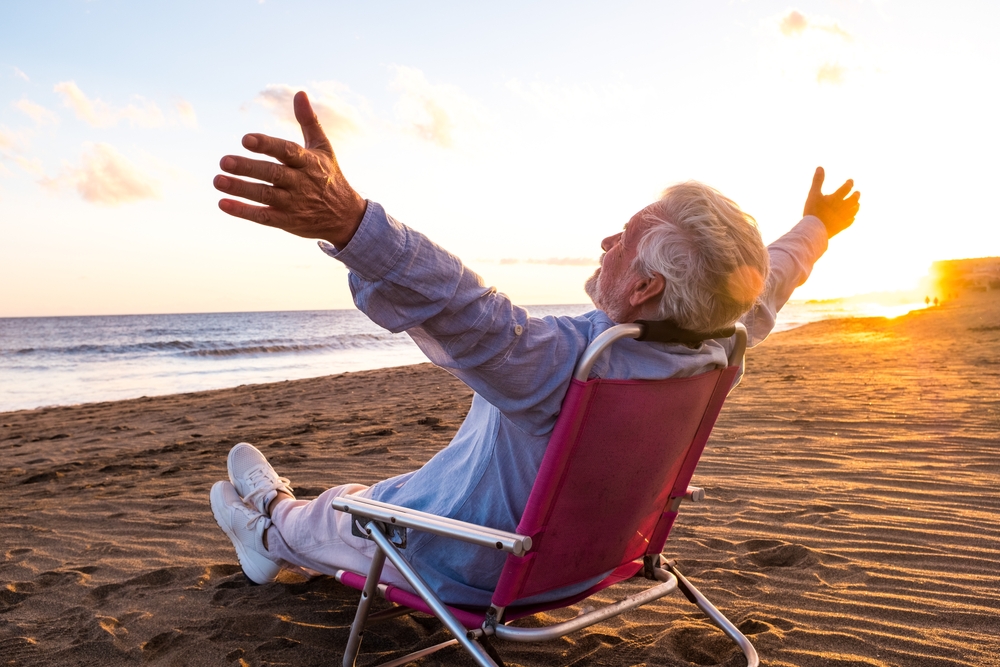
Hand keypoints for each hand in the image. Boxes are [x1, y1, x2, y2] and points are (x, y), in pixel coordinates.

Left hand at [214, 91, 366, 248]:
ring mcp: (294, 204)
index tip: (246, 139)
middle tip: (223, 161)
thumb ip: (309, 121)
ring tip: (217, 180)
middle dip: (248, 168)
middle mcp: (301, 182)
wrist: (346, 217)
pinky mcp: (288, 221)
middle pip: (272, 174)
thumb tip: (300, 93)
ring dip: (240, 189)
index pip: (287, 151)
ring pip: (265, 195)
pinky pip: (264, 217)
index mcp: (308, 162)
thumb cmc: (330, 176)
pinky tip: (223, 204)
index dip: (267, 145)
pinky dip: (243, 211)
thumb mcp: (323, 148)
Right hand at [802, 166, 860, 237]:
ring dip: (856, 206)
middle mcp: (843, 207)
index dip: (849, 184)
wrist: (814, 229)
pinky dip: (852, 218)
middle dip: (856, 195)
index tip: (851, 181)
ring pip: (853, 211)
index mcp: (836, 198)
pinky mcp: (841, 227)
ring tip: (857, 204)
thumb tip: (820, 167)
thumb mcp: (813, 194)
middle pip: (853, 200)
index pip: (846, 188)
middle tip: (858, 193)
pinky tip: (852, 218)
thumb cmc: (813, 211)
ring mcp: (843, 218)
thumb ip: (818, 181)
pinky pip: (849, 222)